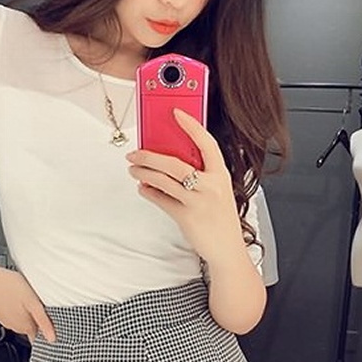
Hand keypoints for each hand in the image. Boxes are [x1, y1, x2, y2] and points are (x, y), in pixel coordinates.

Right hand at [0, 261, 55, 342]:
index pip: (41, 336)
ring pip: (23, 320)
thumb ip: (43, 321)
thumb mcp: (32, 302)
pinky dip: (18, 307)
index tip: (54, 323)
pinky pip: (13, 313)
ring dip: (28, 313)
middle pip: (33, 328)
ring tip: (29, 298)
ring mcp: (6, 320)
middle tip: (41, 303)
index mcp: (25, 327)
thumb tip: (52, 339)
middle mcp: (15, 327)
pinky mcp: (0, 312)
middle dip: (39, 319)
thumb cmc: (6, 285)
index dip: (49, 330)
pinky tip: (17, 296)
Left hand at [126, 108, 243, 263]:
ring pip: (163, 180)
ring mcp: (198, 201)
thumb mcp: (218, 191)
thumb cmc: (221, 218)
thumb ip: (202, 174)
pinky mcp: (186, 216)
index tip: (176, 113)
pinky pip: (161, 200)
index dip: (191, 126)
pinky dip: (148, 192)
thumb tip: (172, 159)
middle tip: (135, 153)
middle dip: (149, 156)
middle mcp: (211, 185)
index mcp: (221, 174)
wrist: (228, 249)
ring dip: (143, 173)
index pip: (206, 143)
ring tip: (133, 169)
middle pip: (174, 162)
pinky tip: (143, 188)